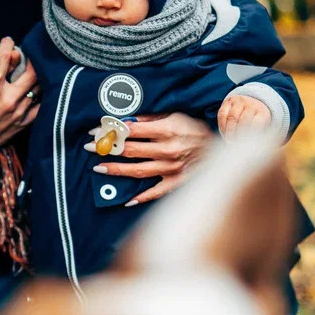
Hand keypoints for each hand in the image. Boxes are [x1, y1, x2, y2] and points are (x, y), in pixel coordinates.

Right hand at [0, 40, 38, 179]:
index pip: (6, 57)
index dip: (8, 45)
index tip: (9, 42)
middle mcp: (8, 99)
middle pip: (31, 71)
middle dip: (30, 60)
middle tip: (26, 57)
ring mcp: (19, 111)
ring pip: (38, 87)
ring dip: (36, 77)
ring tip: (32, 72)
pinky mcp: (25, 122)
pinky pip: (40, 104)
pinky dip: (39, 96)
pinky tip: (34, 90)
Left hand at [87, 112, 212, 206]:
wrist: (225, 146)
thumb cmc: (197, 128)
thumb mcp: (176, 115)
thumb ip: (151, 118)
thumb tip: (127, 120)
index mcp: (167, 130)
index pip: (131, 130)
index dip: (110, 130)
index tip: (95, 131)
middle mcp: (168, 151)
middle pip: (130, 151)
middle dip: (107, 149)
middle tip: (89, 148)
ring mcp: (172, 169)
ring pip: (137, 171)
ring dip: (116, 170)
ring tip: (99, 168)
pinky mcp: (178, 182)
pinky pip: (156, 192)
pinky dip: (141, 197)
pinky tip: (126, 200)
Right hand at [217, 94, 271, 140]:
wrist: (251, 105)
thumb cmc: (255, 123)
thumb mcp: (260, 129)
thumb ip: (256, 138)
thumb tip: (249, 151)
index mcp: (262, 112)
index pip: (256, 124)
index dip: (249, 135)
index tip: (245, 145)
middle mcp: (251, 104)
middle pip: (244, 120)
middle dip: (238, 134)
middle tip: (235, 144)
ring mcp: (239, 101)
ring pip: (232, 117)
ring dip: (229, 131)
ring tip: (229, 141)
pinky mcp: (228, 101)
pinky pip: (222, 114)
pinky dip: (222, 125)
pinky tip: (224, 133)